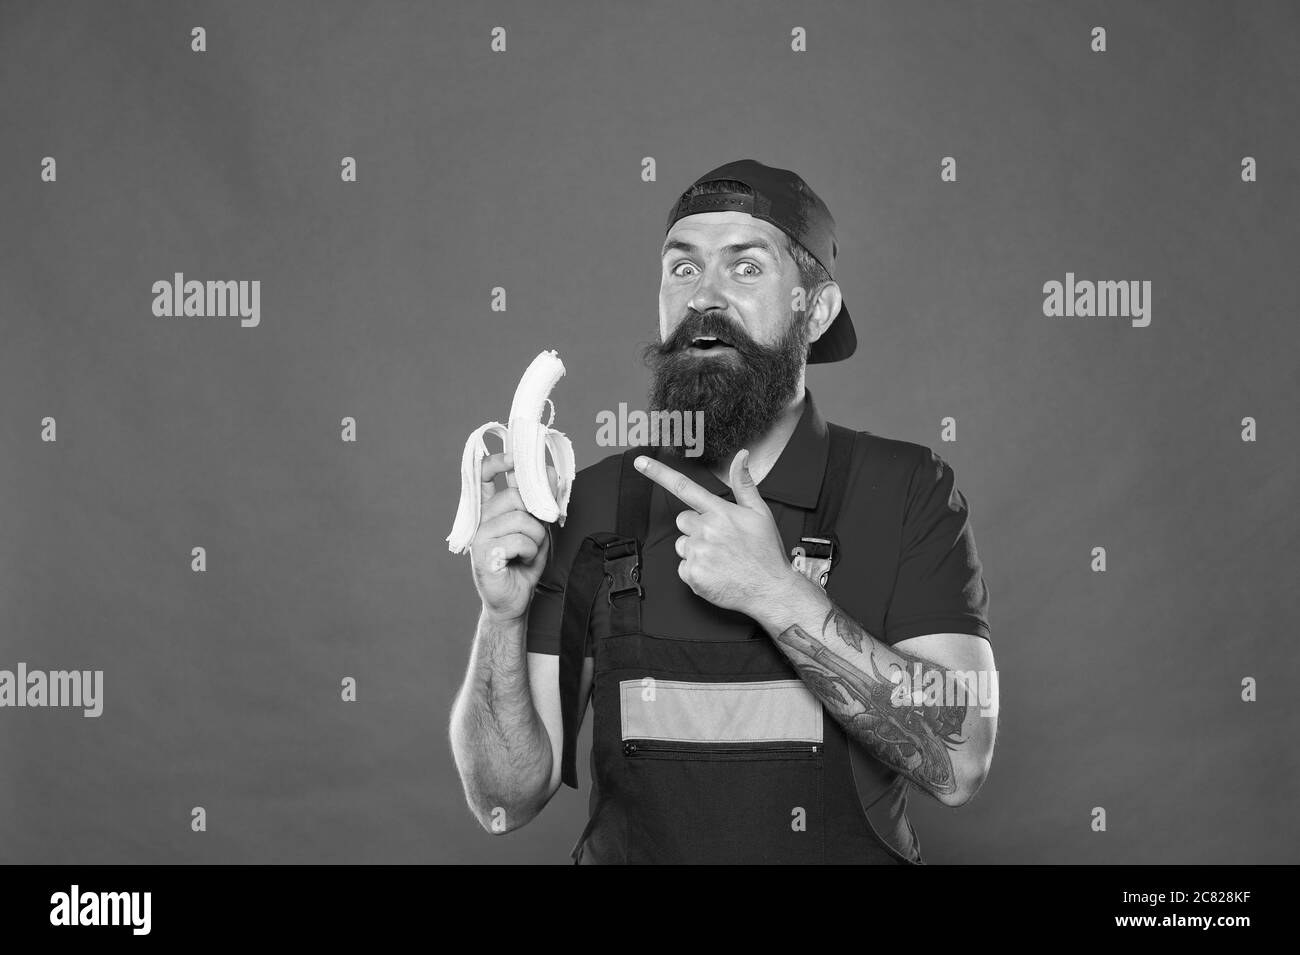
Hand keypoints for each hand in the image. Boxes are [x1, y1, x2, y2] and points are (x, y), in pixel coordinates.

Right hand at [469, 451, 559, 622]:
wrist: (515, 600)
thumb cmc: (524, 563)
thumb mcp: (537, 527)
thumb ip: (539, 502)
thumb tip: (548, 472)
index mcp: (491, 509)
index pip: (484, 474)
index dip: (498, 461)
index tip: (515, 458)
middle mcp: (482, 519)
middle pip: (513, 495)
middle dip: (536, 514)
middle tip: (538, 533)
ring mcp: (480, 536)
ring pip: (520, 518)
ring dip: (535, 537)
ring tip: (529, 551)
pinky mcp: (483, 554)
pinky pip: (518, 540)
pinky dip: (530, 552)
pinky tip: (522, 561)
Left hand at [634, 449, 796, 615]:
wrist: (770, 589)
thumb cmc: (765, 552)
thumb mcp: (760, 513)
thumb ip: (744, 483)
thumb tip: (742, 456)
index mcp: (720, 512)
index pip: (684, 487)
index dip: (659, 473)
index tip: (640, 463)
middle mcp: (705, 530)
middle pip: (683, 520)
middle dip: (696, 528)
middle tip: (720, 540)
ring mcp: (697, 553)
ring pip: (681, 544)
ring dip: (695, 550)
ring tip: (720, 558)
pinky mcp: (692, 574)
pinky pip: (683, 567)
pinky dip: (695, 570)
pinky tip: (715, 571)